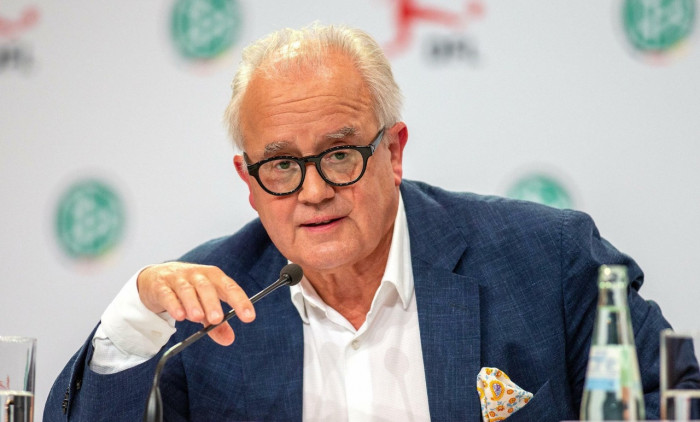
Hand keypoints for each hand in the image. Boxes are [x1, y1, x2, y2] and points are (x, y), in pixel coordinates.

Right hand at [137, 262, 254, 345]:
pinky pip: (167, 294)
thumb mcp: (204, 305)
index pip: (230, 287)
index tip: (249, 317)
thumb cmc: (188, 291)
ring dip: (193, 303)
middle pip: (207, 287)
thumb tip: (229, 340)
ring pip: (187, 289)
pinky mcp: (161, 285)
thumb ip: (216, 323)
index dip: (240, 301)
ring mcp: (178, 279)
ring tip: (197, 318)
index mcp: (213, 278)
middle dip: (213, 303)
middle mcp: (198, 275)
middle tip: (217, 319)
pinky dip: (173, 304)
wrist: (156, 278)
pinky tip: (179, 316)